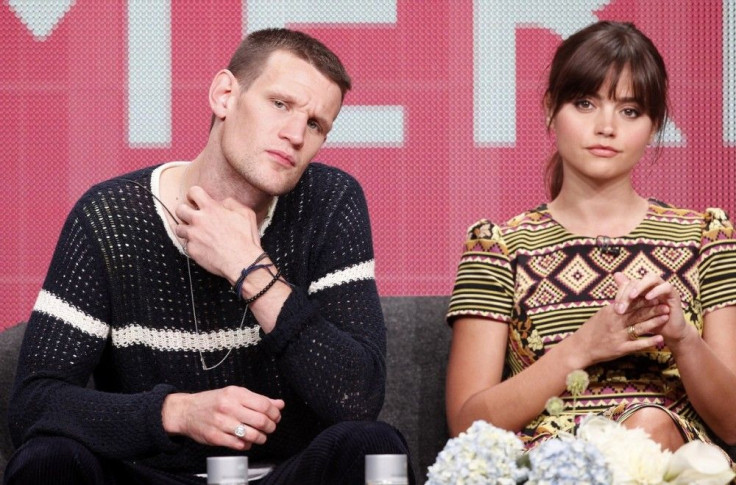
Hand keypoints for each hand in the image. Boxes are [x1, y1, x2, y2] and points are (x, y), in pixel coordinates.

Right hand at [162, 386, 284, 449]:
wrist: (186, 411)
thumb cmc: (212, 401)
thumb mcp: (235, 393)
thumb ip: (258, 399)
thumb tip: (279, 404)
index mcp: (235, 394)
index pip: (264, 405)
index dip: (275, 413)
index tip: (276, 416)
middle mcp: (228, 407)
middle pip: (260, 420)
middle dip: (271, 426)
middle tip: (270, 427)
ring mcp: (221, 423)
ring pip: (252, 435)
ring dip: (261, 438)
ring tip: (261, 436)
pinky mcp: (215, 437)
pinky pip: (239, 445)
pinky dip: (247, 445)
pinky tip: (247, 441)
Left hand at [174, 186, 262, 283]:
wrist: (241, 262)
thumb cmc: (245, 238)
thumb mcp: (246, 214)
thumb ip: (232, 203)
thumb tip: (222, 202)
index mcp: (211, 209)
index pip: (193, 192)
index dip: (193, 195)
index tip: (195, 200)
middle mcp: (199, 220)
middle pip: (180, 209)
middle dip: (185, 211)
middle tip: (193, 216)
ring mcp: (193, 236)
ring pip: (179, 228)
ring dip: (186, 229)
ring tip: (196, 233)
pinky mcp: (192, 250)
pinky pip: (186, 245)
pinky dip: (193, 245)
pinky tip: (203, 247)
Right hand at [569, 300, 666, 365]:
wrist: (580, 348)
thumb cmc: (591, 330)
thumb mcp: (601, 314)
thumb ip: (615, 307)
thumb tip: (626, 298)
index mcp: (610, 312)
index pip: (631, 304)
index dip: (644, 300)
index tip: (656, 296)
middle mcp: (615, 322)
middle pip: (637, 314)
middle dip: (653, 309)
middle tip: (666, 305)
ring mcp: (618, 335)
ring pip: (640, 327)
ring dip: (654, 322)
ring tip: (666, 317)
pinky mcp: (620, 348)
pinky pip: (637, 344)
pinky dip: (649, 341)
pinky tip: (660, 339)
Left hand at [613, 272, 694, 348]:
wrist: (669, 333)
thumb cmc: (650, 322)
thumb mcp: (635, 313)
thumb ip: (626, 298)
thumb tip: (615, 277)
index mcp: (642, 288)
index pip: (628, 284)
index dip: (620, 294)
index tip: (615, 308)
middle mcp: (652, 286)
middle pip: (637, 280)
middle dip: (627, 292)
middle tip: (621, 306)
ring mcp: (663, 288)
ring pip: (652, 278)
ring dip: (640, 286)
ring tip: (632, 296)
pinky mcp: (674, 294)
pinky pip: (666, 287)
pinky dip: (656, 291)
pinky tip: (648, 297)